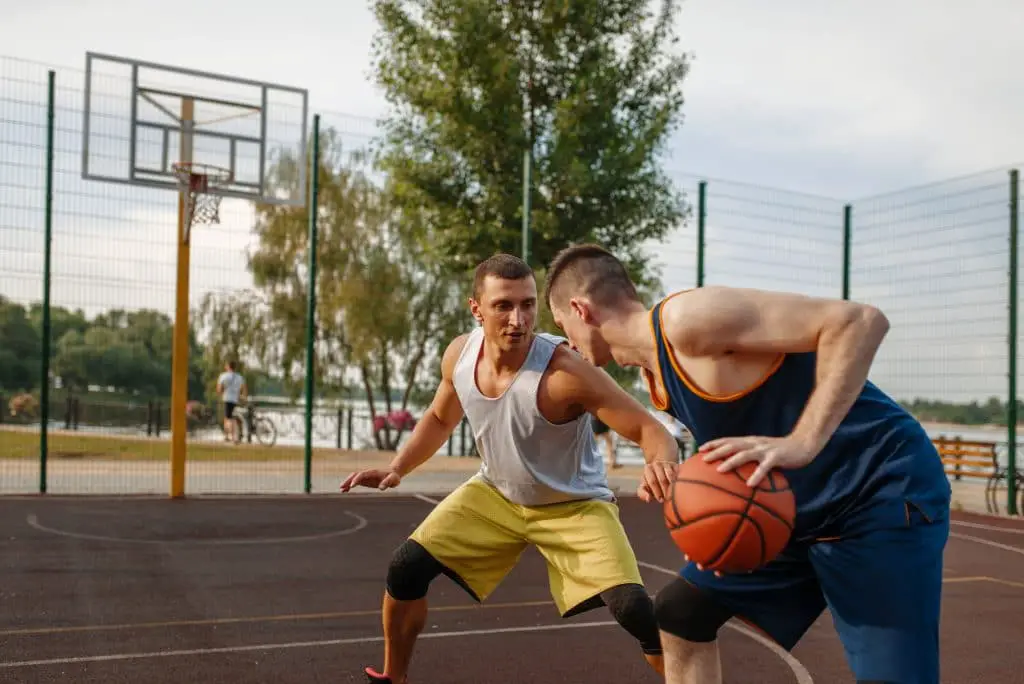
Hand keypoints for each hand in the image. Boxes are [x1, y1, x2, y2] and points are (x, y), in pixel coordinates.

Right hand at [340, 468, 401, 491]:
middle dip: (348, 480)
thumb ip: (388, 482)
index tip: (351, 485)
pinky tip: (345, 491)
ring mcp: (365, 476)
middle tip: (342, 487)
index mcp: (373, 472)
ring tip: (341, 490)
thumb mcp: (393, 479)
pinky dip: (349, 485)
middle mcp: (367, 473)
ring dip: (347, 483)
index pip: (362, 474)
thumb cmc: (394, 477)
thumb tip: (381, 487)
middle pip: (355, 475)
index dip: (357, 479)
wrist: (393, 473)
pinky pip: (355, 482)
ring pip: (353, 478)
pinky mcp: (365, 480)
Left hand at [636, 460, 677, 503]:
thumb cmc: (652, 482)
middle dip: (665, 491)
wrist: (661, 469)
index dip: (656, 492)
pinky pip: (678, 473)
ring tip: (673, 495)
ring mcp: (666, 463)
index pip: (652, 481)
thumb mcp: (645, 486)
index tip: (660, 499)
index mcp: (648, 469)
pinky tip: (678, 488)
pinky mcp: (675, 465)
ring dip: (672, 487)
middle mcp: (657, 464)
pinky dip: (678, 481)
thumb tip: (648, 499)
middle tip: (667, 499)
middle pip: (662, 479)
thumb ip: (643, 493)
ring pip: (670, 476)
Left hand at [699, 435, 815, 486]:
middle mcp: (755, 443)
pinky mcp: (777, 457)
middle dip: (716, 451)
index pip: (728, 440)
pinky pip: (765, 467)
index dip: (714, 443)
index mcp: (750, 442)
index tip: (700, 449)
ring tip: (719, 470)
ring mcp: (765, 449)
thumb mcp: (763, 453)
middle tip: (703, 459)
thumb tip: (738, 472)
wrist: (804, 444)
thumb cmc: (781, 452)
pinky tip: (750, 485)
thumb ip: (752, 458)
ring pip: (744, 454)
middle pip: (732, 445)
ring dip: (731, 461)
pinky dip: (756, 475)